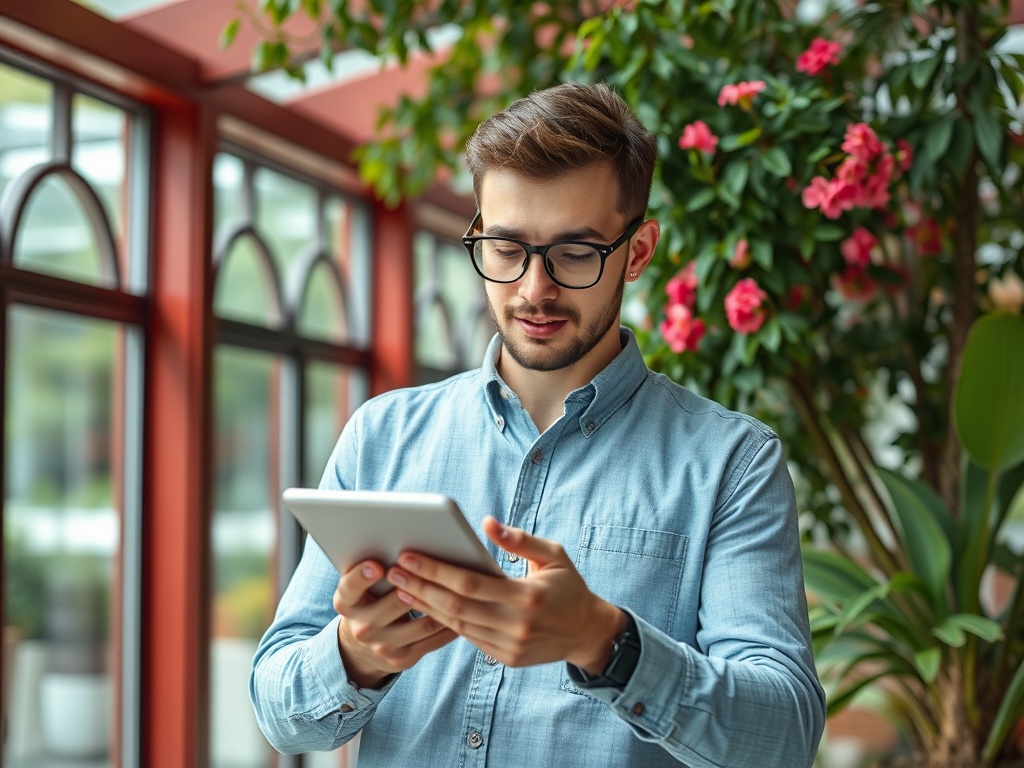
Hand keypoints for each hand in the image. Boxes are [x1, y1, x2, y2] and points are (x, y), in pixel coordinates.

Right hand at [333, 560, 457, 688]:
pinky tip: (464, 611)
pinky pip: (433, 640)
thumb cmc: (369, 600)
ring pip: (421, 624)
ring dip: (443, 606)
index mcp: (346, 602)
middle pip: (394, 603)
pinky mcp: (401, 660)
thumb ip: (374, 569)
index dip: (362, 577)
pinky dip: (450, 626)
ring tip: (462, 589)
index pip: (350, 588)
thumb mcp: (360, 587)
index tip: (377, 565)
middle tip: (439, 568)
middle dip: (418, 585)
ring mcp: (381, 646)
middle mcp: (361, 627)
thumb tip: (406, 547)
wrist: (362, 647)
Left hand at [385, 517, 625, 672]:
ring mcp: (510, 646)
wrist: (586, 632)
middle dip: (421, 587)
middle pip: (456, 606)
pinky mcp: (506, 658)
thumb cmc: (568, 587)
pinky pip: (468, 638)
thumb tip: (486, 522)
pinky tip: (427, 606)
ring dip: (426, 606)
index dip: (436, 570)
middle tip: (393, 570)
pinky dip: (445, 622)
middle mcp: (516, 625)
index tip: (410, 555)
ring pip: (458, 625)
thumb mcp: (553, 554)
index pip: (470, 583)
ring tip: (402, 587)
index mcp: (527, 596)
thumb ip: (519, 539)